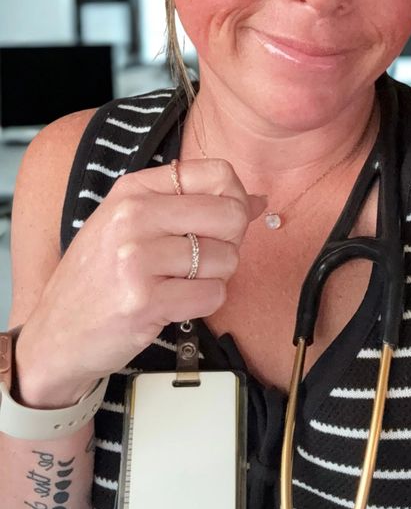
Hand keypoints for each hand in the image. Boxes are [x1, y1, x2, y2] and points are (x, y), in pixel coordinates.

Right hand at [15, 160, 265, 406]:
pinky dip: (204, 304)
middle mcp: (133, 217)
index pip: (217, 173)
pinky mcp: (145, 300)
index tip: (221, 223)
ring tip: (179, 284)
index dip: (234, 199)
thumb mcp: (132, 226)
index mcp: (133, 191)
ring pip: (226, 258)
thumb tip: (255, 200)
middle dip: (229, 243)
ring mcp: (137, 259)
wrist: (56, 334)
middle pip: (230, 214)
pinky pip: (213, 295)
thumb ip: (192, 206)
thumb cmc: (98, 279)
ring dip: (214, 279)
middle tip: (202, 261)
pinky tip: (175, 304)